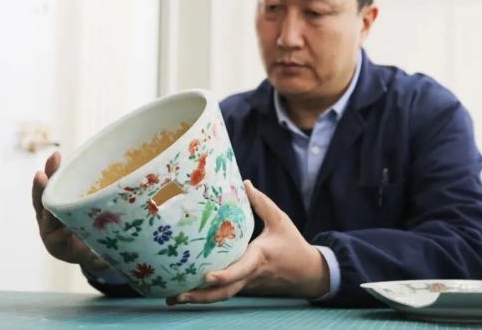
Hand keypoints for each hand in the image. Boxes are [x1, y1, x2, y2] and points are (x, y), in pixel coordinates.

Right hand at [32, 152, 108, 270]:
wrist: (95, 253)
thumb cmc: (92, 223)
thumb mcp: (94, 204)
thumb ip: (99, 191)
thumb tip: (125, 165)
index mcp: (56, 200)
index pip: (51, 182)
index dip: (51, 170)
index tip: (56, 156)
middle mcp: (48, 214)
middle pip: (42, 198)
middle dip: (41, 186)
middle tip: (41, 175)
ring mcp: (49, 231)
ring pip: (46, 219)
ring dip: (48, 211)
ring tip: (49, 206)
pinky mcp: (56, 247)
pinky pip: (57, 238)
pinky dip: (62, 232)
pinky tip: (68, 228)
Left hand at [167, 180, 329, 305]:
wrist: (308, 273)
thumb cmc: (293, 244)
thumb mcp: (280, 220)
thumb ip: (261, 202)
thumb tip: (244, 183)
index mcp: (259, 258)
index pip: (241, 269)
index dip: (225, 275)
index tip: (207, 276)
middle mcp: (251, 275)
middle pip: (225, 292)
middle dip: (200, 296)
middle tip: (177, 296)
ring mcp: (248, 284)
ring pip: (223, 296)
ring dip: (199, 299)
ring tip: (173, 298)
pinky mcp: (246, 287)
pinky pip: (225, 292)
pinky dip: (207, 294)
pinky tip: (187, 291)